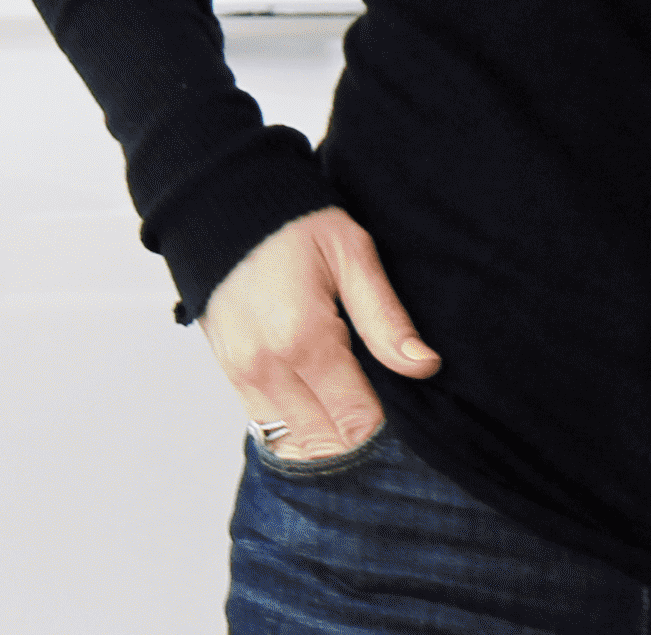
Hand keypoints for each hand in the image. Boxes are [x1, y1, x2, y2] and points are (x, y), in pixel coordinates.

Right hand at [200, 206, 436, 463]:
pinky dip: (300, 425)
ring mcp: (243, 376)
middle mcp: (267, 368)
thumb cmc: (295, 224)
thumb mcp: (352, 254)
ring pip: (297, 443)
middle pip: (328, 441)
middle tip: (384, 396)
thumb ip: (385, 317)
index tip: (405, 398)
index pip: (357, 421)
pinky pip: (268, 427)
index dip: (389, 420)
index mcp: (303, 339)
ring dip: (330, 433)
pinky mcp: (230, 376)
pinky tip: (322, 398)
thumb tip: (424, 365)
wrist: (225, 207)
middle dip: (362, 431)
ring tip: (354, 395)